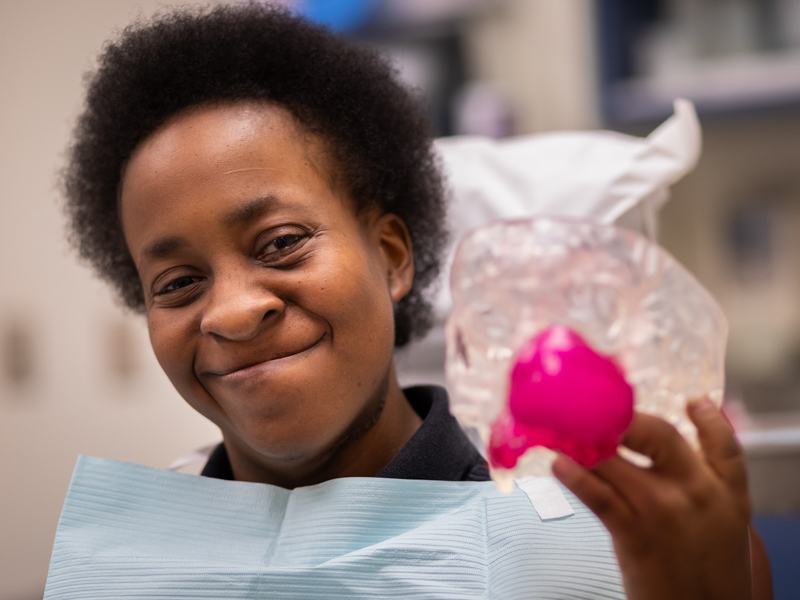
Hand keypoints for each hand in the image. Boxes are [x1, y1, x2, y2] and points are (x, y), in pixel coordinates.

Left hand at [552, 399, 758, 599]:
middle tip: (595, 409)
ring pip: (616, 458)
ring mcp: (662, 509)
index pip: (724, 443)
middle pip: (658, 434)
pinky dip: (575, 476)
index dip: (709, 417)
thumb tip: (674, 453)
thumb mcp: (725, 524)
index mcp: (725, 491)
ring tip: (561, 430)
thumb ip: (706, 484)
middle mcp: (696, 491)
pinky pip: (598, 495)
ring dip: (584, 441)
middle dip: (623, 417)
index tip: (693, 401)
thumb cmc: (708, 571)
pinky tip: (559, 463)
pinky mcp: (634, 533)